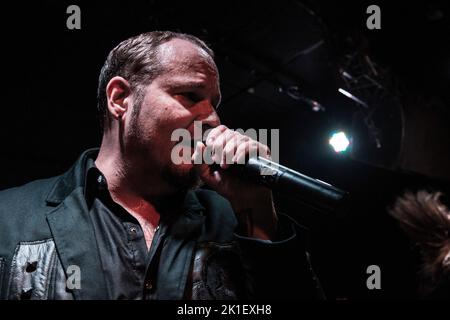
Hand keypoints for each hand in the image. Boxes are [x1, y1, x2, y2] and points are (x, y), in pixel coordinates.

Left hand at [191, 125, 277, 239]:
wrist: (243, 198)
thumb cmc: (226, 185)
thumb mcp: (206, 175)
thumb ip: (198, 161)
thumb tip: (199, 144)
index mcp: (227, 144)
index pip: (221, 129)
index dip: (214, 136)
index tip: (209, 146)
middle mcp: (239, 142)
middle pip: (229, 133)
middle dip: (220, 147)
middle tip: (217, 162)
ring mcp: (251, 146)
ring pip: (239, 138)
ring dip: (229, 151)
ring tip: (226, 166)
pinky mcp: (261, 152)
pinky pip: (250, 145)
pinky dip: (241, 153)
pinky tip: (236, 162)